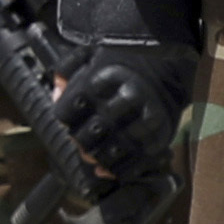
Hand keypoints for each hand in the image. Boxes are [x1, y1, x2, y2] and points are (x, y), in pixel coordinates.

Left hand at [47, 48, 184, 217]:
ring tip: (95, 155)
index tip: (70, 119)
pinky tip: (108, 169)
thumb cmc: (124, 61)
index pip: (67, 112)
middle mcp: (123, 101)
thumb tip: (55, 95)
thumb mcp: (92, 52)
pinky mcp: (158, 136)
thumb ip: (67, 69)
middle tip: (83, 140)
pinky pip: (134, 163)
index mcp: (102, 80)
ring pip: (109, 153)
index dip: (65, 118)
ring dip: (97, 158)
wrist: (168, 64)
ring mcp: (142, 121)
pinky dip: (117, 171)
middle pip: (87, 136)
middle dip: (80, 141)